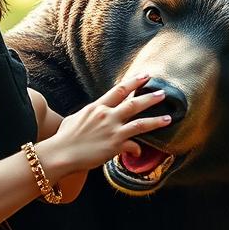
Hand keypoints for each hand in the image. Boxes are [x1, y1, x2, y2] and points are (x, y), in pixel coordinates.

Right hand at [46, 73, 172, 173]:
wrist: (60, 153)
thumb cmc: (63, 138)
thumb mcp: (74, 119)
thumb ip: (87, 115)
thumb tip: (92, 115)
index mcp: (96, 107)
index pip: (118, 90)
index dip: (133, 82)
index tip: (145, 76)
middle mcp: (107, 116)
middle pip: (133, 103)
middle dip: (150, 97)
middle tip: (163, 93)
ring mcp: (112, 130)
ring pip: (140, 123)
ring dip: (155, 121)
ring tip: (168, 118)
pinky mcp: (115, 146)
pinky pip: (133, 146)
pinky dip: (137, 149)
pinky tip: (140, 152)